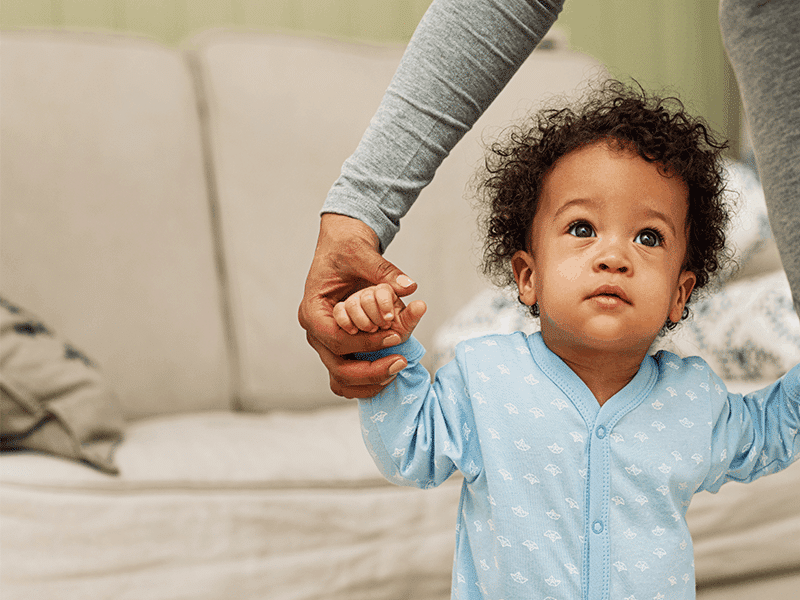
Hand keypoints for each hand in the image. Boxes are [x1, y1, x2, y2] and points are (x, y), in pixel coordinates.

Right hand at [298, 214, 418, 397]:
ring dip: (369, 382)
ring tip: (397, 370)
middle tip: (400, 362)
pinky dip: (367, 381)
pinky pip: (348, 376)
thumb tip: (408, 286)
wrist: (343, 248)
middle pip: (337, 366)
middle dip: (370, 370)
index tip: (395, 335)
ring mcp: (325, 342)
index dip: (366, 342)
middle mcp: (315, 331)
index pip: (335, 338)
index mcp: (312, 310)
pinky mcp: (339, 347)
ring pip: (341, 379)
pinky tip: (391, 373)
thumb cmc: (346, 249)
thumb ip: (384, 271)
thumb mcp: (363, 253)